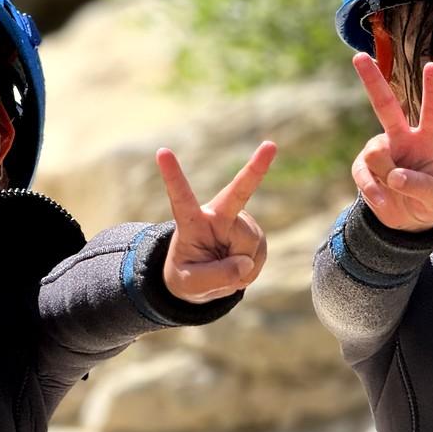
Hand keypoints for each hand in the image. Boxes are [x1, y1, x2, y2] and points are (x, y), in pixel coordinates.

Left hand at [156, 141, 276, 303]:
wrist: (202, 280)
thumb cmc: (187, 277)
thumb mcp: (191, 285)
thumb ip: (215, 278)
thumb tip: (245, 263)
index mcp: (190, 221)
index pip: (181, 198)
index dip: (173, 176)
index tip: (162, 151)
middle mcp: (216, 215)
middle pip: (238, 192)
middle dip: (256, 168)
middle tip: (270, 145)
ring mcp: (239, 222)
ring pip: (250, 244)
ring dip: (241, 264)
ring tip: (224, 267)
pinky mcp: (253, 233)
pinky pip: (258, 253)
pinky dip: (250, 267)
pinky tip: (237, 265)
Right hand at [351, 53, 432, 230]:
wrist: (410, 221)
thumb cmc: (432, 201)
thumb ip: (422, 186)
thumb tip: (395, 176)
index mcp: (428, 140)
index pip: (432, 111)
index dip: (432, 90)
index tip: (431, 66)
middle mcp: (401, 138)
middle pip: (386, 105)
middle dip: (372, 81)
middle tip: (358, 57)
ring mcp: (380, 151)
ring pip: (377, 152)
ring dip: (388, 174)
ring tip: (399, 191)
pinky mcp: (364, 168)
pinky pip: (364, 175)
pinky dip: (375, 191)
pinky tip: (384, 201)